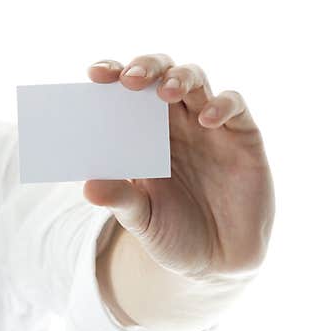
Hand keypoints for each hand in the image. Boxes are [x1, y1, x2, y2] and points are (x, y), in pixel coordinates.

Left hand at [84, 54, 274, 278]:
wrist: (215, 264)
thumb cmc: (171, 233)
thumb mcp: (141, 220)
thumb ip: (119, 200)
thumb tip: (88, 187)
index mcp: (140, 132)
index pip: (124, 90)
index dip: (112, 73)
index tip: (94, 73)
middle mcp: (174, 122)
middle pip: (161, 73)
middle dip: (146, 67)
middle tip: (130, 80)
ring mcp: (209, 126)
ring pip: (196, 80)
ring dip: (179, 78)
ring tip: (164, 93)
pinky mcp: (242, 137)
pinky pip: (234, 106)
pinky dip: (222, 105)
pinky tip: (207, 121)